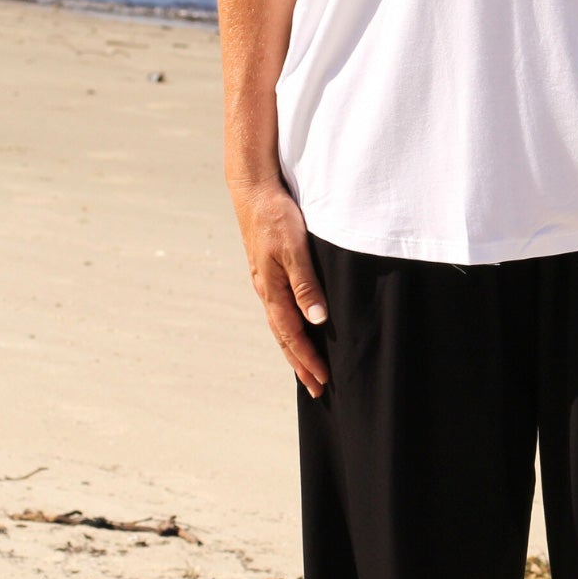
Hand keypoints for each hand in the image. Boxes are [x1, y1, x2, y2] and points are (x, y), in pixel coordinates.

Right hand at [228, 178, 329, 397]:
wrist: (253, 190)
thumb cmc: (275, 216)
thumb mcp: (294, 248)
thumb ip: (306, 284)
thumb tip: (317, 321)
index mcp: (272, 289)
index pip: (292, 334)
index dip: (308, 358)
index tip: (324, 379)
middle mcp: (266, 290)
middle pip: (284, 337)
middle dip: (300, 363)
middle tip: (317, 388)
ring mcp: (265, 282)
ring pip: (280, 324)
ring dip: (294, 349)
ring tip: (306, 368)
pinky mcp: (268, 271)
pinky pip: (279, 308)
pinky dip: (288, 328)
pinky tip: (296, 328)